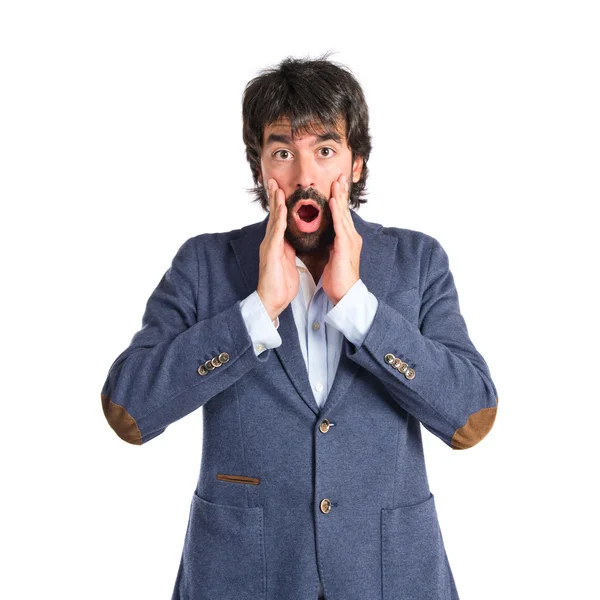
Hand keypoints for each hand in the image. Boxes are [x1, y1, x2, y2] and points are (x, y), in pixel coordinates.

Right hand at [256, 179, 299, 320]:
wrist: (272, 300)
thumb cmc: (281, 283)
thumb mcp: (288, 261)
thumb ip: (289, 248)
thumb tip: (295, 239)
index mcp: (277, 243)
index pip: (280, 219)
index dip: (280, 204)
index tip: (282, 188)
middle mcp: (271, 241)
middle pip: (274, 215)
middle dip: (274, 197)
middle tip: (274, 180)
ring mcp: (270, 246)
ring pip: (274, 220)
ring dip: (276, 203)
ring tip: (277, 188)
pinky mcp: (271, 253)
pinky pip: (276, 233)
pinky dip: (280, 220)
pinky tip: (282, 209)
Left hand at [321, 174, 362, 305]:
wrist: (345, 295)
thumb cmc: (337, 279)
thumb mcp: (332, 257)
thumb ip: (330, 244)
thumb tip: (324, 237)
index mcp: (346, 239)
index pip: (341, 215)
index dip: (338, 199)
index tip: (335, 185)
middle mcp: (350, 237)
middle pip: (344, 210)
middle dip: (341, 192)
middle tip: (339, 176)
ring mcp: (349, 240)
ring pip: (343, 214)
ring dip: (339, 197)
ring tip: (336, 182)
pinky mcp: (345, 246)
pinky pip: (340, 225)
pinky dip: (336, 212)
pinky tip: (332, 201)